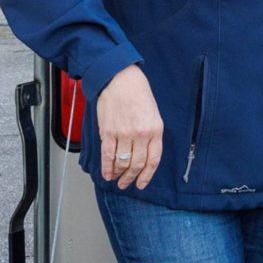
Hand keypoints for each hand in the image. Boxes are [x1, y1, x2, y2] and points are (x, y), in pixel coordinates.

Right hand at [97, 65, 163, 189]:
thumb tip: (145, 153)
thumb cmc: (138, 92)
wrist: (120, 78)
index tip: (142, 184)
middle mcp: (141, 134)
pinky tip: (107, 173)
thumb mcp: (153, 112)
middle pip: (137, 164)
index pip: (153, 160)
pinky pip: (108, 155)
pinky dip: (107, 168)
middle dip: (131, 178)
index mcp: (155, 129)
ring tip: (116, 179)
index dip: (147, 175)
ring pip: (122, 162)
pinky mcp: (108, 132)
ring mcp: (124, 134)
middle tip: (126, 184)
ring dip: (119, 174)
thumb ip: (151, 133)